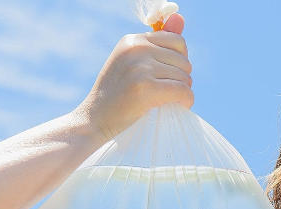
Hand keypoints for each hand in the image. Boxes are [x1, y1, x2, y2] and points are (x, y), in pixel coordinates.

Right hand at [75, 14, 192, 143]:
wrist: (94, 120)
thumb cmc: (116, 95)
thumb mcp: (132, 63)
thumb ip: (157, 43)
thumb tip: (180, 16)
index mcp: (133, 40)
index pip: (178, 42)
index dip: (178, 63)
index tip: (166, 77)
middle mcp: (137, 48)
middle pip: (184, 61)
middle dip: (181, 79)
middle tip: (166, 93)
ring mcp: (140, 67)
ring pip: (185, 78)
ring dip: (183, 92)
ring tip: (167, 101)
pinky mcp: (146, 88)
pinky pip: (183, 92)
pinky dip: (186, 102)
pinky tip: (178, 106)